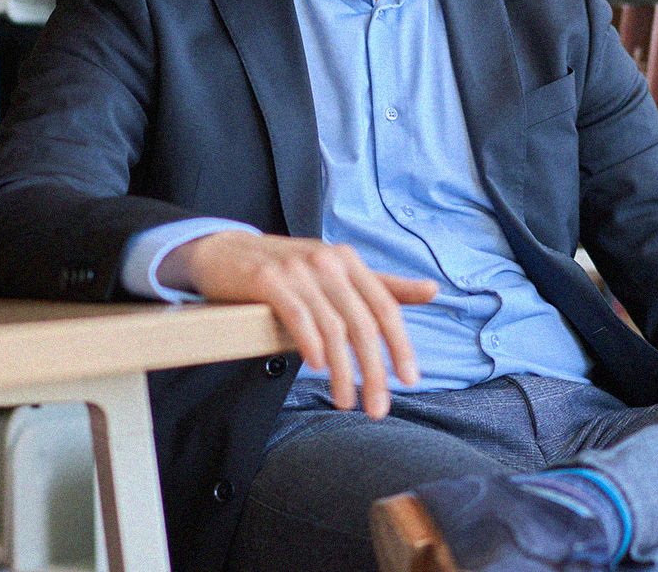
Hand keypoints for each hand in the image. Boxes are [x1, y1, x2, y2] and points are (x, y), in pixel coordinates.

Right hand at [160, 232, 436, 418]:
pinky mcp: (268, 279)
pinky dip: (312, 344)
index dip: (401, 345)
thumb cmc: (286, 269)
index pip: (385, 307)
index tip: (411, 380)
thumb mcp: (337, 272)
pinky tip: (319, 367)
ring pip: (333, 328)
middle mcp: (328, 261)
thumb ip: (383, 285)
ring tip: (346, 401)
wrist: (224, 251)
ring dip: (344, 371)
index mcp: (349, 261)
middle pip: (362, 324)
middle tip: (378, 407)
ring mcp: (297, 269)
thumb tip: (433, 290)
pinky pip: (298, 316)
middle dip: (374, 370)